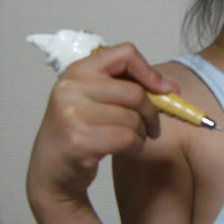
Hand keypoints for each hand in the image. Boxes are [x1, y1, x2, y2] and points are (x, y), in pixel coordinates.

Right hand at [27, 43, 176, 202]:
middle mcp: (71, 88)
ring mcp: (72, 114)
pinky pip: (127, 138)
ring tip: (131, 140)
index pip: (125, 53)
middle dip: (151, 113)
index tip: (163, 90)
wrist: (51, 169)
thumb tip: (172, 89)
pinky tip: (126, 150)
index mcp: (78, 70)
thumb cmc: (80, 131)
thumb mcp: (95, 99)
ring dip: (141, 134)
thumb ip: (128, 87)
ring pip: (133, 119)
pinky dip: (135, 147)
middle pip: (135, 93)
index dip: (149, 71)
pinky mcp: (79, 141)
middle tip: (151, 127)